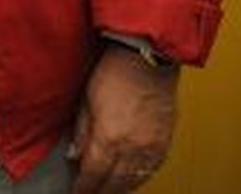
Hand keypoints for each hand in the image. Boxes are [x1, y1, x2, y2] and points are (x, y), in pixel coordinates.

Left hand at [68, 45, 178, 191]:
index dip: (84, 188)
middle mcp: (132, 147)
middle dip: (101, 191)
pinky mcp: (165, 142)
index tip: (77, 192)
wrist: (146, 60)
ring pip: (135, 180)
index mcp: (109, 137)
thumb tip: (76, 154)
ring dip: (120, 188)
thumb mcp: (85, 101)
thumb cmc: (115, 72)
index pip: (93, 175)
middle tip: (91, 193)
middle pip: (115, 182)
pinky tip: (132, 179)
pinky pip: (152, 170)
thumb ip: (82, 132)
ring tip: (109, 190)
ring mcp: (151, 146)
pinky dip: (139, 178)